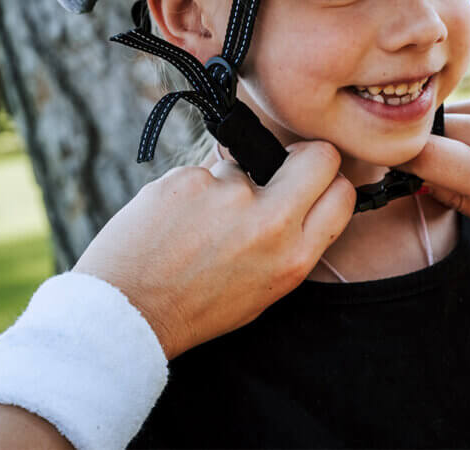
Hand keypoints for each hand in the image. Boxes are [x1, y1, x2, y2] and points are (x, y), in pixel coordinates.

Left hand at [74, 141, 354, 358]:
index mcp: (294, 256)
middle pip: (317, 157)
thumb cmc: (196, 306)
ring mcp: (228, 195)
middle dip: (303, 156)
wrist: (127, 312)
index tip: (312, 182)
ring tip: (196, 227)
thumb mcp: (266, 289)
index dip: (329, 182)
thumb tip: (308, 196)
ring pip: (244, 166)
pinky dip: (190, 192)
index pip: (342, 192)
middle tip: (277, 169)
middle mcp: (270, 223)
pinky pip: (202, 172)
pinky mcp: (189, 179)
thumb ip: (293, 242)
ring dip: (227, 185)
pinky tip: (172, 222)